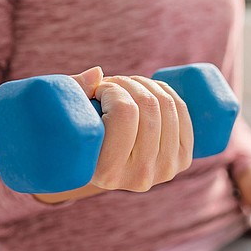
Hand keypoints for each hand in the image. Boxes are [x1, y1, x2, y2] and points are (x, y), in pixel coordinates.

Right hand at [34, 66, 193, 202]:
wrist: (101, 168)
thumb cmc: (77, 139)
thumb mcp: (68, 120)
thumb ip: (73, 92)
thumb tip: (98, 73)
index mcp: (108, 174)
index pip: (124, 113)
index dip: (113, 89)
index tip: (99, 89)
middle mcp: (140, 177)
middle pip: (148, 107)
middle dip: (129, 82)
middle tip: (113, 84)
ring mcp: (166, 170)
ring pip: (167, 106)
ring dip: (147, 83)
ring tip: (127, 86)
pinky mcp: (182, 160)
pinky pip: (182, 112)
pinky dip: (167, 91)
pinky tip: (150, 89)